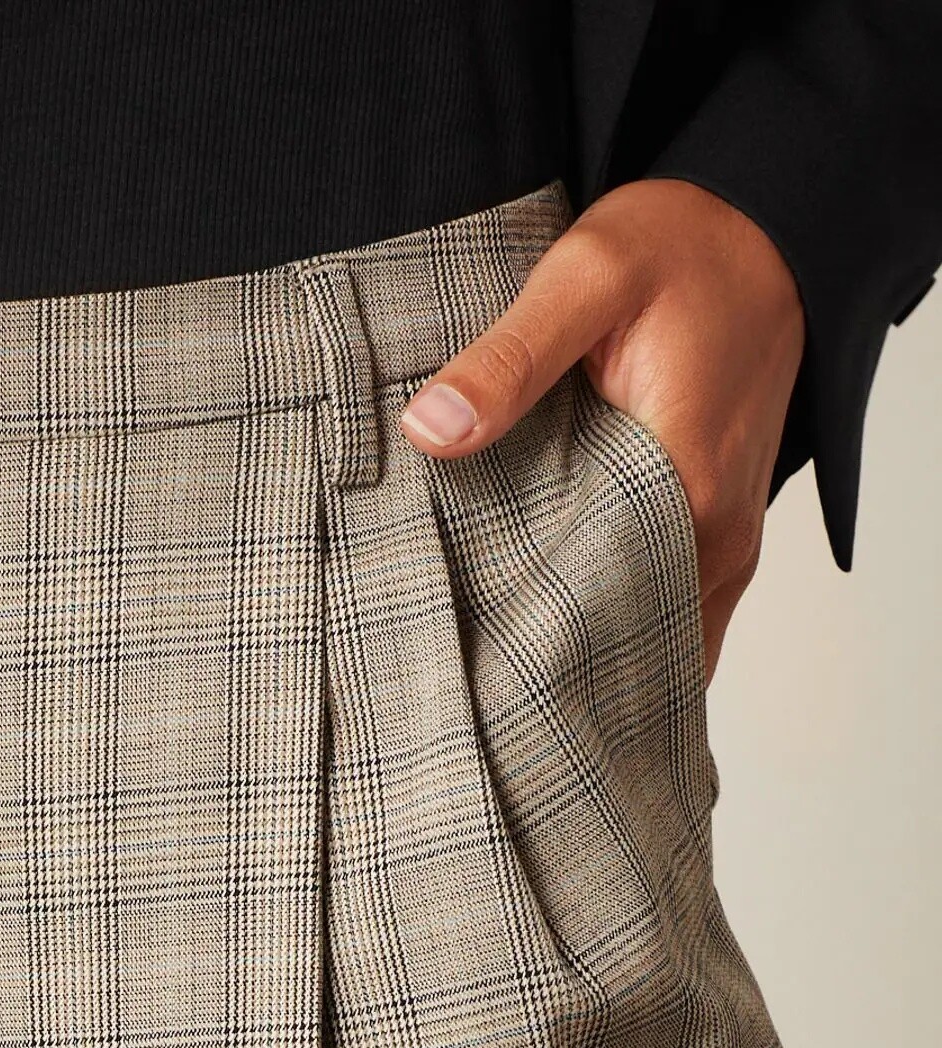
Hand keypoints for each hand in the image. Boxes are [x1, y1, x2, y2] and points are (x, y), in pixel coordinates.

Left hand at [399, 177, 805, 679]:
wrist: (767, 222)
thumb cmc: (683, 245)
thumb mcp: (587, 277)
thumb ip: (510, 358)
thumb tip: (429, 430)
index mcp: (690, 493)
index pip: (608, 622)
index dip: (535, 652)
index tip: (467, 670)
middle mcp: (720, 537)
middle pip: (630, 645)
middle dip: (554, 665)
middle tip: (467, 676)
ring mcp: (726, 539)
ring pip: (652, 633)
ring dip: (585, 644)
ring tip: (500, 664)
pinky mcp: (717, 528)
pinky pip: (666, 603)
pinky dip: (614, 614)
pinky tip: (549, 612)